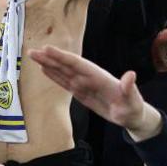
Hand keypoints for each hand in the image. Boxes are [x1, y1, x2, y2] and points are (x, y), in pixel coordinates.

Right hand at [29, 45, 161, 140]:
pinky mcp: (81, 92)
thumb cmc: (133, 108)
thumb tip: (130, 75)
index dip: (62, 57)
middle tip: (33, 51)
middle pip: (66, 66)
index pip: (78, 64)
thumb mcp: (133, 100)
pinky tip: (45, 70)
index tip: (48, 49)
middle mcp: (89, 77)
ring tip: (34, 56)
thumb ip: (129, 88)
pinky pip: (65, 82)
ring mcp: (84, 85)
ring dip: (48, 64)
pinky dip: (54, 76)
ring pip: (63, 72)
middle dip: (50, 58)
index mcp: (99, 76)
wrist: (132, 116)